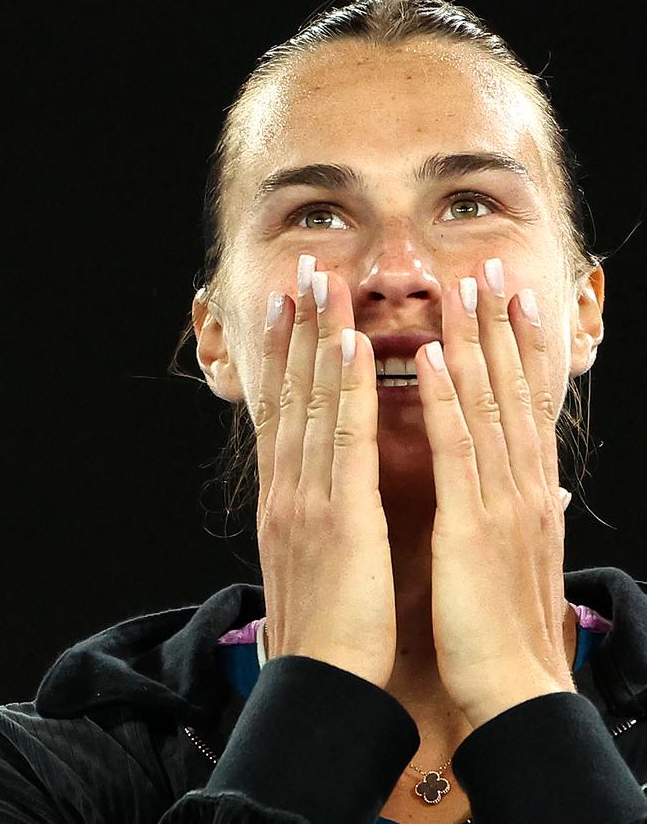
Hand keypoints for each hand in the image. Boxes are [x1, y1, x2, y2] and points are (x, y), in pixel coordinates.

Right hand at [256, 255, 396, 689]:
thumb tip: (327, 483)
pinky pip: (343, 439)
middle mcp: (287, 486)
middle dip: (296, 330)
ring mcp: (307, 496)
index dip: (285, 358)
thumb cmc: (330, 624)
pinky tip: (351, 346)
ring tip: (322, 285)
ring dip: (317, 339)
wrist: (321, 681)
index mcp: (286, 497)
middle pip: (289, 394)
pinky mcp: (337, 515)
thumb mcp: (316, 558)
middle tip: (302, 274)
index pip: (283, 412)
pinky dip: (345, 389)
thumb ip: (320, 511)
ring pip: (310, 403)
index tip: (289, 311)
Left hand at [414, 257, 576, 725]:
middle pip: (511, 389)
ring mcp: (501, 499)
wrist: (513, 684)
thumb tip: (513, 475)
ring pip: (486, 405)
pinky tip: (427, 359)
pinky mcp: (472, 524)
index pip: (523, 402)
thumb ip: (509, 503)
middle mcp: (521, 482)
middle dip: (501, 325)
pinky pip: (456, 450)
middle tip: (492, 268)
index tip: (510, 299)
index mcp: (525, 488)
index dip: (518, 347)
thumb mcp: (513, 550)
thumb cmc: (502, 619)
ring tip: (464, 289)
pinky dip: (443, 401)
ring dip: (474, 342)